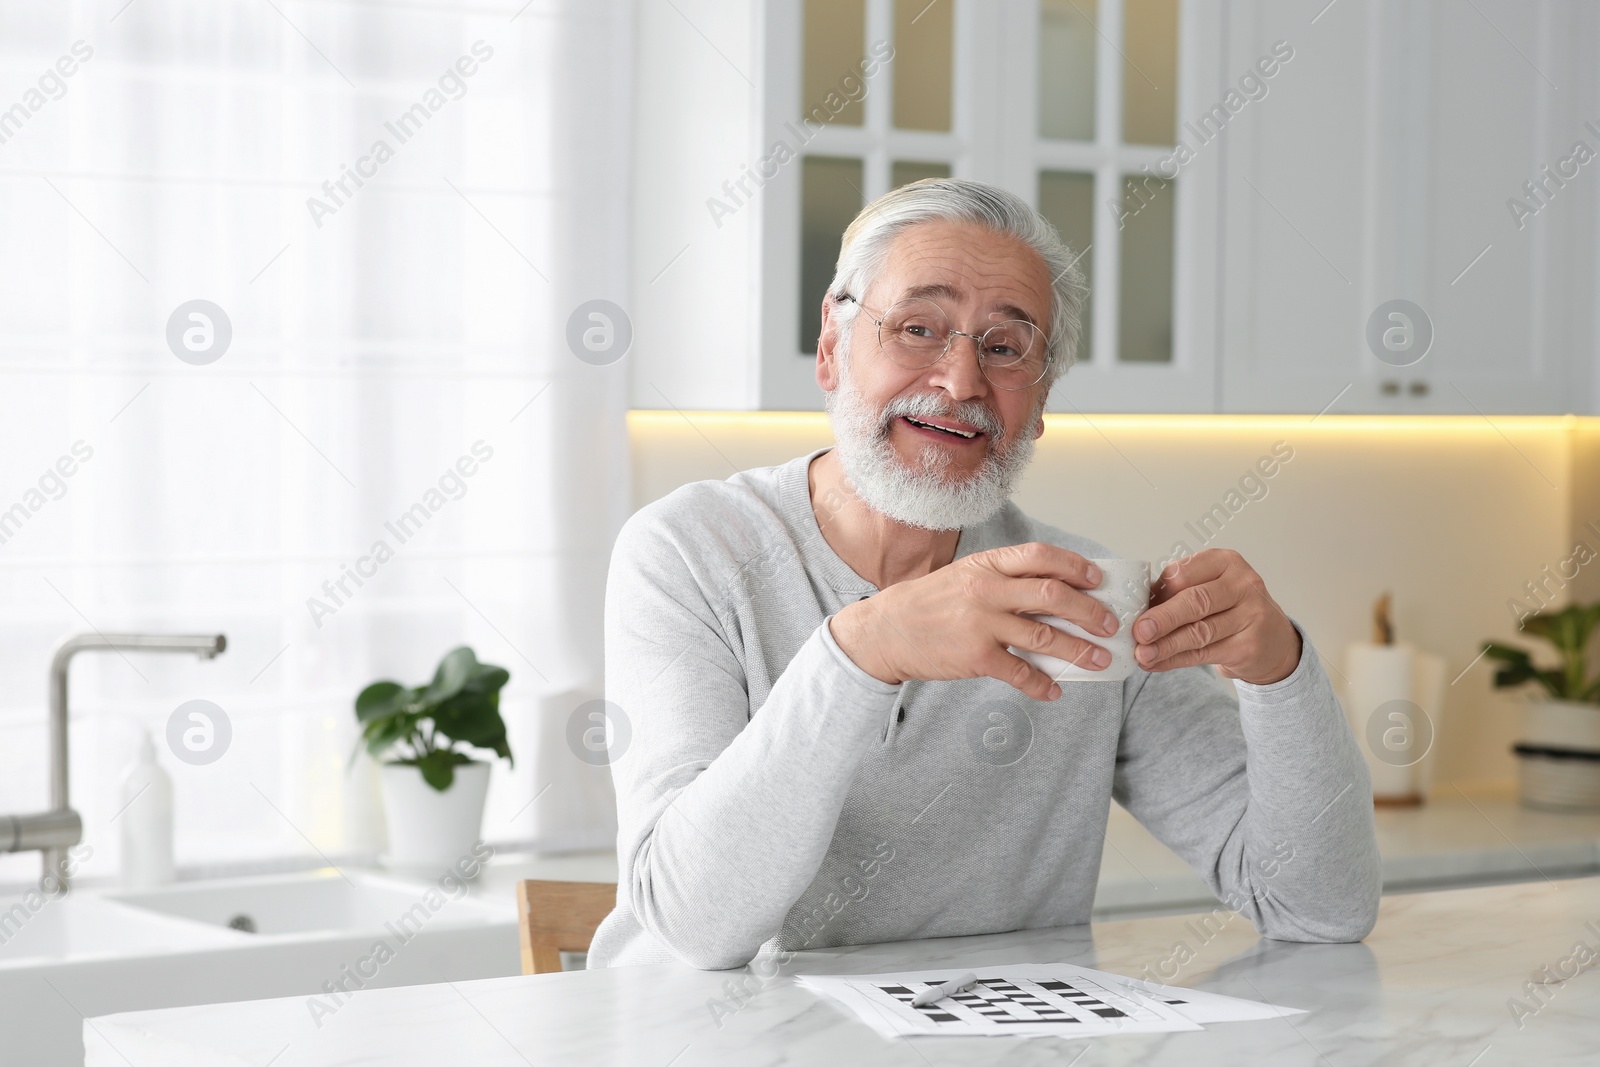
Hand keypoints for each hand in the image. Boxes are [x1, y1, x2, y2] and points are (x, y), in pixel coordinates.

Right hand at [829, 542, 1116, 700]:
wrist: (886, 630)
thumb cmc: (929, 603)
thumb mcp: (965, 576)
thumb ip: (1003, 579)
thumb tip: (1054, 591)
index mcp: (987, 565)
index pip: (1041, 556)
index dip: (1075, 566)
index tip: (1098, 579)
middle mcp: (987, 590)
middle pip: (1054, 595)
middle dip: (1090, 611)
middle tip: (1110, 625)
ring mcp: (982, 623)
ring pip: (1045, 636)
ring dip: (1079, 650)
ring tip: (1098, 660)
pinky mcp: (975, 656)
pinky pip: (1020, 672)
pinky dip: (1042, 684)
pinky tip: (1054, 689)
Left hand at [1132, 549, 1302, 684]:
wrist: (1272, 640)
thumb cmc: (1229, 608)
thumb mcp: (1208, 588)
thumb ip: (1175, 593)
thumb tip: (1136, 610)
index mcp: (1225, 562)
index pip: (1184, 573)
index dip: (1158, 593)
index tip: (1135, 608)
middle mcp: (1243, 585)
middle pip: (1195, 601)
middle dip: (1162, 619)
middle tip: (1138, 631)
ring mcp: (1251, 616)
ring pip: (1199, 632)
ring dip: (1165, 645)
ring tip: (1142, 654)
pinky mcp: (1249, 646)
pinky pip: (1204, 654)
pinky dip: (1175, 660)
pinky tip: (1156, 663)